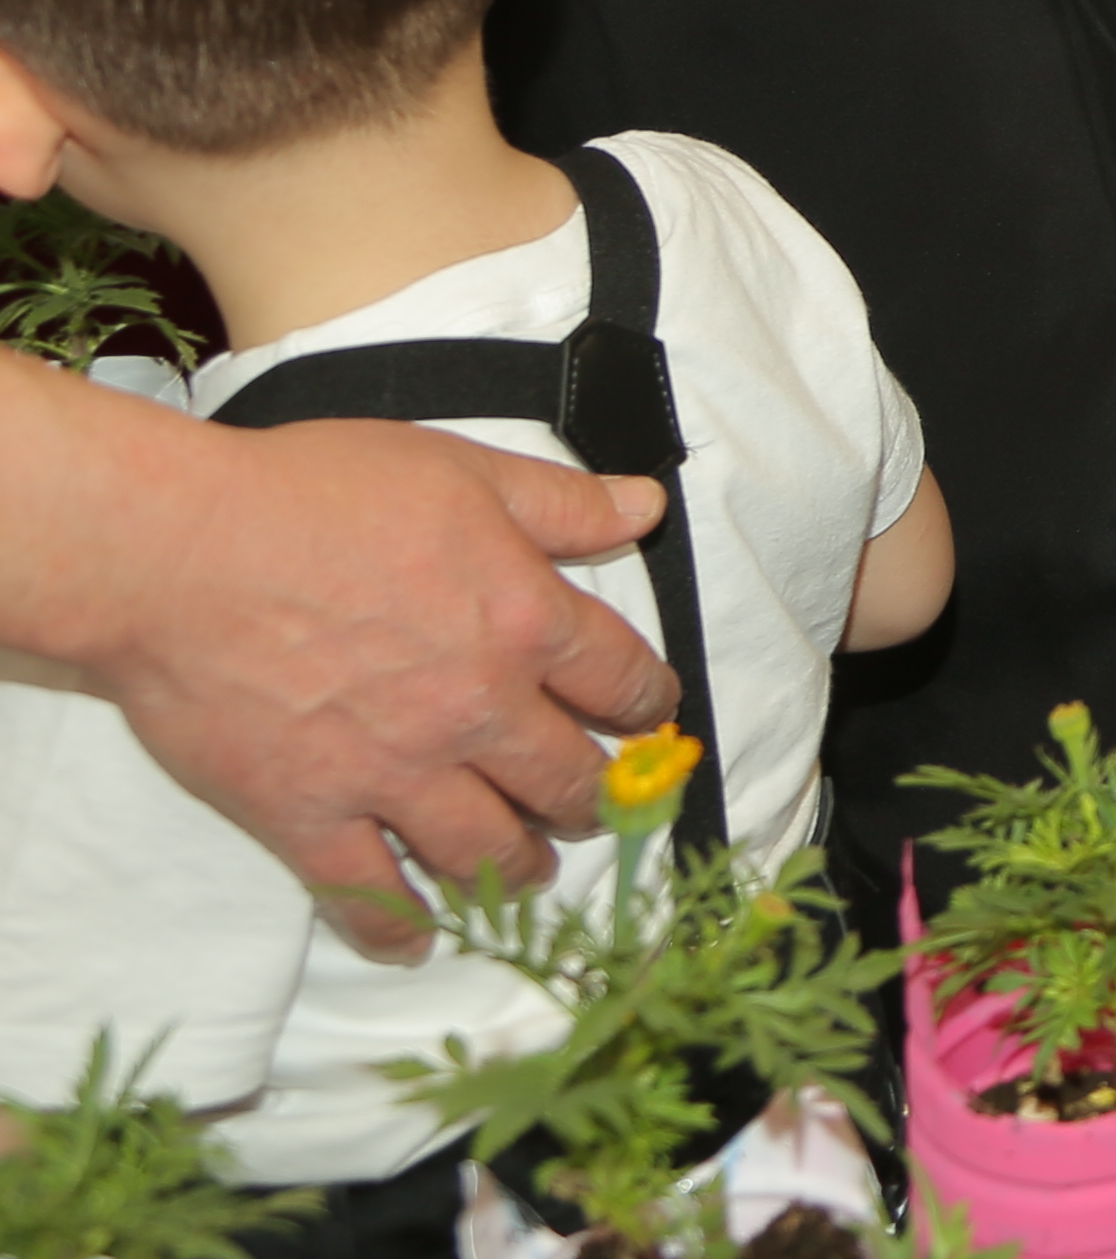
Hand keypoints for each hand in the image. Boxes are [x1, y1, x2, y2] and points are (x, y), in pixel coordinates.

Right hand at [19, 386, 676, 955]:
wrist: (176, 555)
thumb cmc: (312, 496)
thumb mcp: (461, 471)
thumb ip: (560, 501)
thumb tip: (644, 507)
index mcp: (525, 621)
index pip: (620, 679)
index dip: (644, 702)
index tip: (647, 715)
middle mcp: (475, 709)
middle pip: (565, 777)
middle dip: (590, 796)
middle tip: (591, 805)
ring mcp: (393, 772)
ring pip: (486, 848)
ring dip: (519, 867)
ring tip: (527, 871)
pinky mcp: (308, 815)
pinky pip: (368, 894)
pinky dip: (398, 927)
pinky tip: (418, 937)